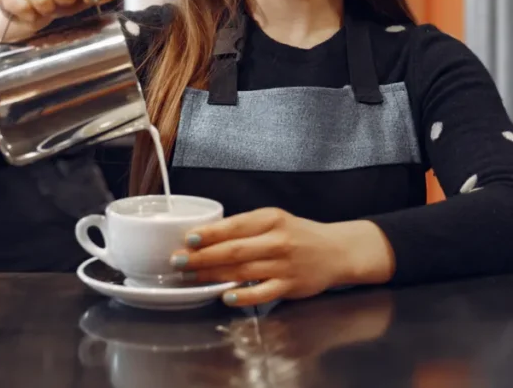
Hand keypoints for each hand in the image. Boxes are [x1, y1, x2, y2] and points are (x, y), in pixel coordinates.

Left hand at [170, 208, 395, 306]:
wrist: (337, 251)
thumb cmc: (298, 234)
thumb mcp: (274, 220)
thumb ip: (245, 227)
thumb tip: (205, 236)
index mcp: (270, 219)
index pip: (234, 225)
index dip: (208, 234)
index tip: (187, 239)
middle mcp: (277, 241)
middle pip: (233, 250)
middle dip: (202, 256)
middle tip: (178, 261)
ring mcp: (285, 265)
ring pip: (242, 270)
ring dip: (212, 275)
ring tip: (190, 276)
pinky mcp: (291, 286)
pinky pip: (262, 292)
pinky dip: (242, 295)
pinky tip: (224, 296)